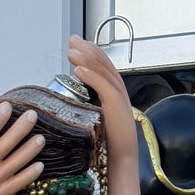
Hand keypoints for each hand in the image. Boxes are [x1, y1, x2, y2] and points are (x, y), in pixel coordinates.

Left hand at [68, 35, 137, 163]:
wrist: (123, 154)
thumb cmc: (111, 140)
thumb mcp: (101, 116)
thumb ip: (94, 105)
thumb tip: (81, 102)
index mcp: (114, 90)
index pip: (102, 65)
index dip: (89, 53)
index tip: (75, 46)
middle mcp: (118, 88)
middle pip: (102, 62)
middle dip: (86, 49)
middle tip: (71, 40)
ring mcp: (118, 94)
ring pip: (101, 70)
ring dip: (85, 59)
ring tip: (71, 52)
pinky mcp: (116, 103)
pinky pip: (102, 85)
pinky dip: (90, 76)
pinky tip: (78, 70)